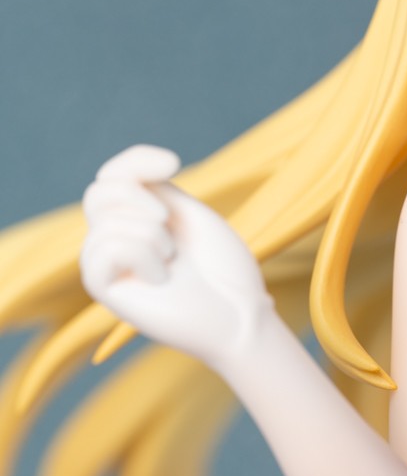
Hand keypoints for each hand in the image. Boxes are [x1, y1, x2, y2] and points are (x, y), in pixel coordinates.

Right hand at [80, 144, 271, 371]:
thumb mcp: (188, 214)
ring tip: (172, 261)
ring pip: (105, 221)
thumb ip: (152, 190)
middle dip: (136, 194)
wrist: (240, 315)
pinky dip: (140, 255)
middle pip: (98, 192)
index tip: (174, 164)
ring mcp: (107, 264)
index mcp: (138, 219)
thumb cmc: (223, 269)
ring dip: (151, 234)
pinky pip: (103, 248)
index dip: (136, 160)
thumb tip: (123, 175)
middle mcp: (117, 239)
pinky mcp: (102, 288)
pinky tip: (160, 277)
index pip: (114, 175)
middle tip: (168, 219)